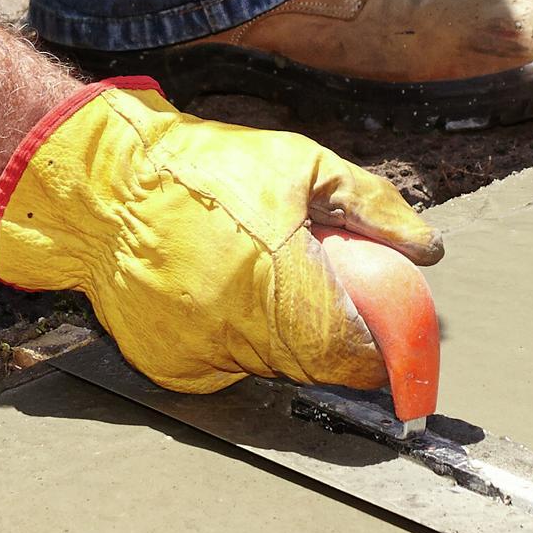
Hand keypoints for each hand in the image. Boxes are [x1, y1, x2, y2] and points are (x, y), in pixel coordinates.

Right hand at [0, 81, 435, 393]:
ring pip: (272, 366)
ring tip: (262, 275)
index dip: (386, 354)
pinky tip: (218, 289)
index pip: (355, 355)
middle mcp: (244, 336)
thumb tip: (427, 249)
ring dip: (285, 336)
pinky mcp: (171, 366)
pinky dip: (236, 338)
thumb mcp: (300, 165)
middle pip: (317, 364)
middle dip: (334, 334)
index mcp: (285, 289)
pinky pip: (225, 363)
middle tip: (329, 290)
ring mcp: (203, 357)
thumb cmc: (203, 169)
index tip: (398, 345)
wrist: (105, 189)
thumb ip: (372, 208)